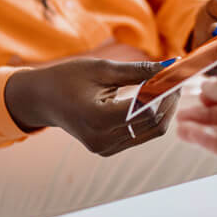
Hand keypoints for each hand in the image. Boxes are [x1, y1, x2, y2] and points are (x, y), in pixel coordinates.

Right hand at [5, 58, 179, 156]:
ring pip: (151, 132)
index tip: (175, 74)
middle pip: (154, 124)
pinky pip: (140, 135)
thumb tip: (170, 67)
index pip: (146, 109)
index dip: (166, 92)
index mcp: (97, 117)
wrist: (41, 99)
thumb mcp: (100, 68)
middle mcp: (101, 138)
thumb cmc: (66, 78)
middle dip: (169, 101)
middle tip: (175, 80)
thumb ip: (136, 70)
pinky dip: (149, 118)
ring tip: (164, 87)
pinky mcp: (106, 149)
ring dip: (162, 110)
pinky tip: (150, 100)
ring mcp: (104, 147)